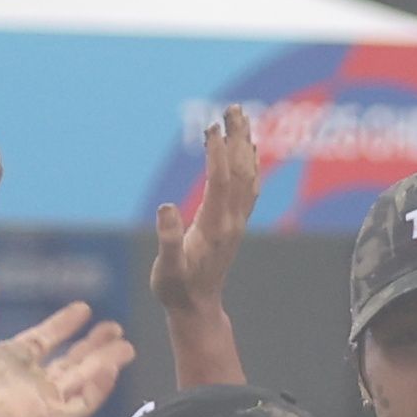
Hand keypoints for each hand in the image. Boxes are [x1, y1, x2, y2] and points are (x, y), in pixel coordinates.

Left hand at [0, 273, 133, 416]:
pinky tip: (111, 368)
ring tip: (126, 346)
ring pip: (84, 379)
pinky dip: (99, 389)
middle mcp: (32, 380)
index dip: (65, 324)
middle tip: (117, 327)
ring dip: (105, 362)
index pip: (47, 339)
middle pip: (73, 360)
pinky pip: (83, 404)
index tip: (84, 308)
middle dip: (96, 344)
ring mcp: (44, 400)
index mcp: (13, 359)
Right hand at [154, 104, 259, 315]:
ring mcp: (236, 222)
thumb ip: (167, 239)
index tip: (211, 126)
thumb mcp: (166, 269)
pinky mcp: (235, 225)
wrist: (197, 309)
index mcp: (214, 226)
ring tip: (241, 117)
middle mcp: (231, 221)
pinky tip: (249, 149)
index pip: (220, 180)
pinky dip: (250, 164)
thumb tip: (166, 208)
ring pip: (247, 176)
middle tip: (233, 107)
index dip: (217, 152)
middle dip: (237, 138)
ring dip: (245, 145)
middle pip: (239, 171)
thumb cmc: (176, 289)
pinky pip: (248, 188)